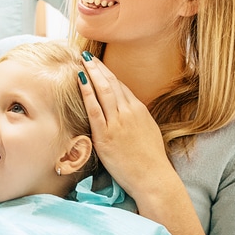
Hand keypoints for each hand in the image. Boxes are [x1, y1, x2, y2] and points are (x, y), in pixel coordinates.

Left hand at [78, 55, 175, 197]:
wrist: (153, 178)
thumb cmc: (151, 159)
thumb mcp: (148, 130)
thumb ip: (136, 117)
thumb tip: (127, 109)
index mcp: (139, 110)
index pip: (120, 85)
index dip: (107, 73)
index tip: (97, 64)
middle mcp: (128, 112)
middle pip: (111, 84)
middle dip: (98, 68)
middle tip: (86, 56)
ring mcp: (117, 123)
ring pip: (103, 91)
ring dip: (92, 74)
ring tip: (82, 62)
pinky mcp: (106, 136)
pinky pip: (94, 109)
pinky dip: (87, 93)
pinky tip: (80, 80)